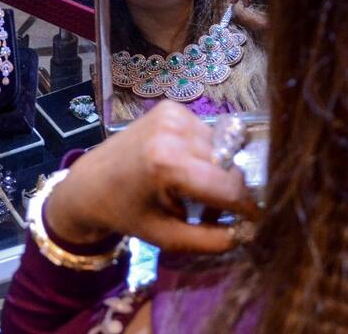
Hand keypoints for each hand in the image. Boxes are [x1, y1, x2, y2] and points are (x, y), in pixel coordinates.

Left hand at [46, 101, 259, 253]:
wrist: (90, 181)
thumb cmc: (128, 213)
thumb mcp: (168, 238)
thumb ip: (212, 240)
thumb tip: (250, 232)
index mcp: (167, 164)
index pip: (228, 186)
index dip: (247, 206)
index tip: (256, 220)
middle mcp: (172, 131)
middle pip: (229, 165)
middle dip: (228, 191)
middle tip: (211, 210)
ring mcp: (173, 114)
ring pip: (222, 148)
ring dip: (217, 170)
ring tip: (193, 189)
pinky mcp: (172, 107)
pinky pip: (208, 134)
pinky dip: (204, 153)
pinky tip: (184, 166)